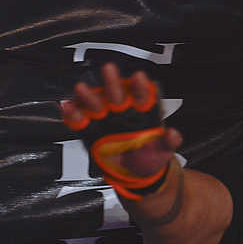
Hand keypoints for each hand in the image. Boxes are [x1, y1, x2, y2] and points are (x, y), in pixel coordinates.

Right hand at [61, 62, 182, 195]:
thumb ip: (169, 142)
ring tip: (81, 88)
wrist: (136, 173)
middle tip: (109, 70)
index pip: (142, 96)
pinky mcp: (91, 130)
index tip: (139, 77)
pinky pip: (80, 121)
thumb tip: (174, 135)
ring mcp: (106, 119)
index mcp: (142, 112)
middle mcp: (122, 111)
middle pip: (117, 93)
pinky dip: (73, 115)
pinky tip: (69, 108)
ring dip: (89, 96)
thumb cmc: (151, 156)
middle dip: (112, 82)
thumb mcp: (164, 151)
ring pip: (96, 103)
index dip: (140, 87)